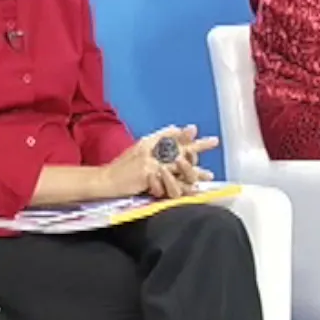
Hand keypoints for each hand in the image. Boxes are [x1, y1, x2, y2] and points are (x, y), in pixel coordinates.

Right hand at [102, 126, 216, 199]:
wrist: (104, 181)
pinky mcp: (147, 174)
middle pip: (178, 145)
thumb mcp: (137, 150)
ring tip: (209, 175)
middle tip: (214, 141)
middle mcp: (149, 149)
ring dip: (195, 170)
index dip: (183, 133)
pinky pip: (169, 181)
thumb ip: (154, 142)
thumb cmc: (121, 169)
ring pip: (178, 164)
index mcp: (147, 142)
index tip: (195, 130)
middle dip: (197, 144)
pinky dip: (182, 186)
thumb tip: (173, 129)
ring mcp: (149, 161)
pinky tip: (192, 190)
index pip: (169, 135)